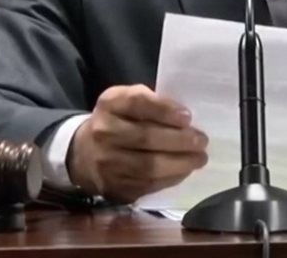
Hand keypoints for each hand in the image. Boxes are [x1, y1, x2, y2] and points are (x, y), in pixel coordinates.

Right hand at [67, 84, 208, 202]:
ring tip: (199, 158)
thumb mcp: (128, 100)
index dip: (164, 110)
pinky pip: (146, 185)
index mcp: (110, 103)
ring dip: (180, 163)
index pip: (137, 103)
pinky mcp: (113, 187)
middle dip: (179, 141)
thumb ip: (153, 102)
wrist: (84, 152)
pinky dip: (170, 178)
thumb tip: (186, 119)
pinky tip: (183, 171)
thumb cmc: (119, 121)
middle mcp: (103, 132)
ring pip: (148, 166)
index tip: (188, 117)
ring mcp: (105, 162)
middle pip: (145, 138)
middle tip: (202, 141)